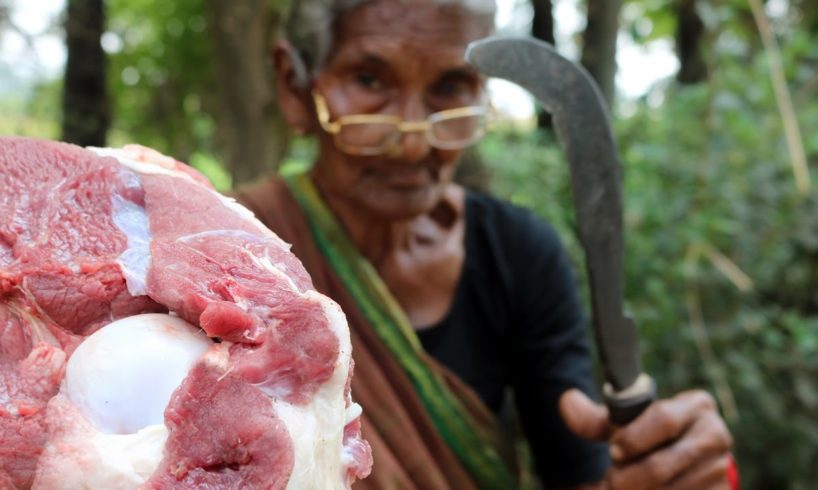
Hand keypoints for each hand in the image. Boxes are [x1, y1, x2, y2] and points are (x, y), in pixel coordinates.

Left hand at [560, 389, 733, 489]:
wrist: (689, 459)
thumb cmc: (650, 434)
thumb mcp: (628, 422)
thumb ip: (596, 418)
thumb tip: (566, 401)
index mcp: (696, 406)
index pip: (663, 419)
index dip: (632, 438)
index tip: (613, 451)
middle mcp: (715, 435)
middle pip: (660, 465)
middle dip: (626, 478)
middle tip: (610, 481)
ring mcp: (721, 469)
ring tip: (623, 488)